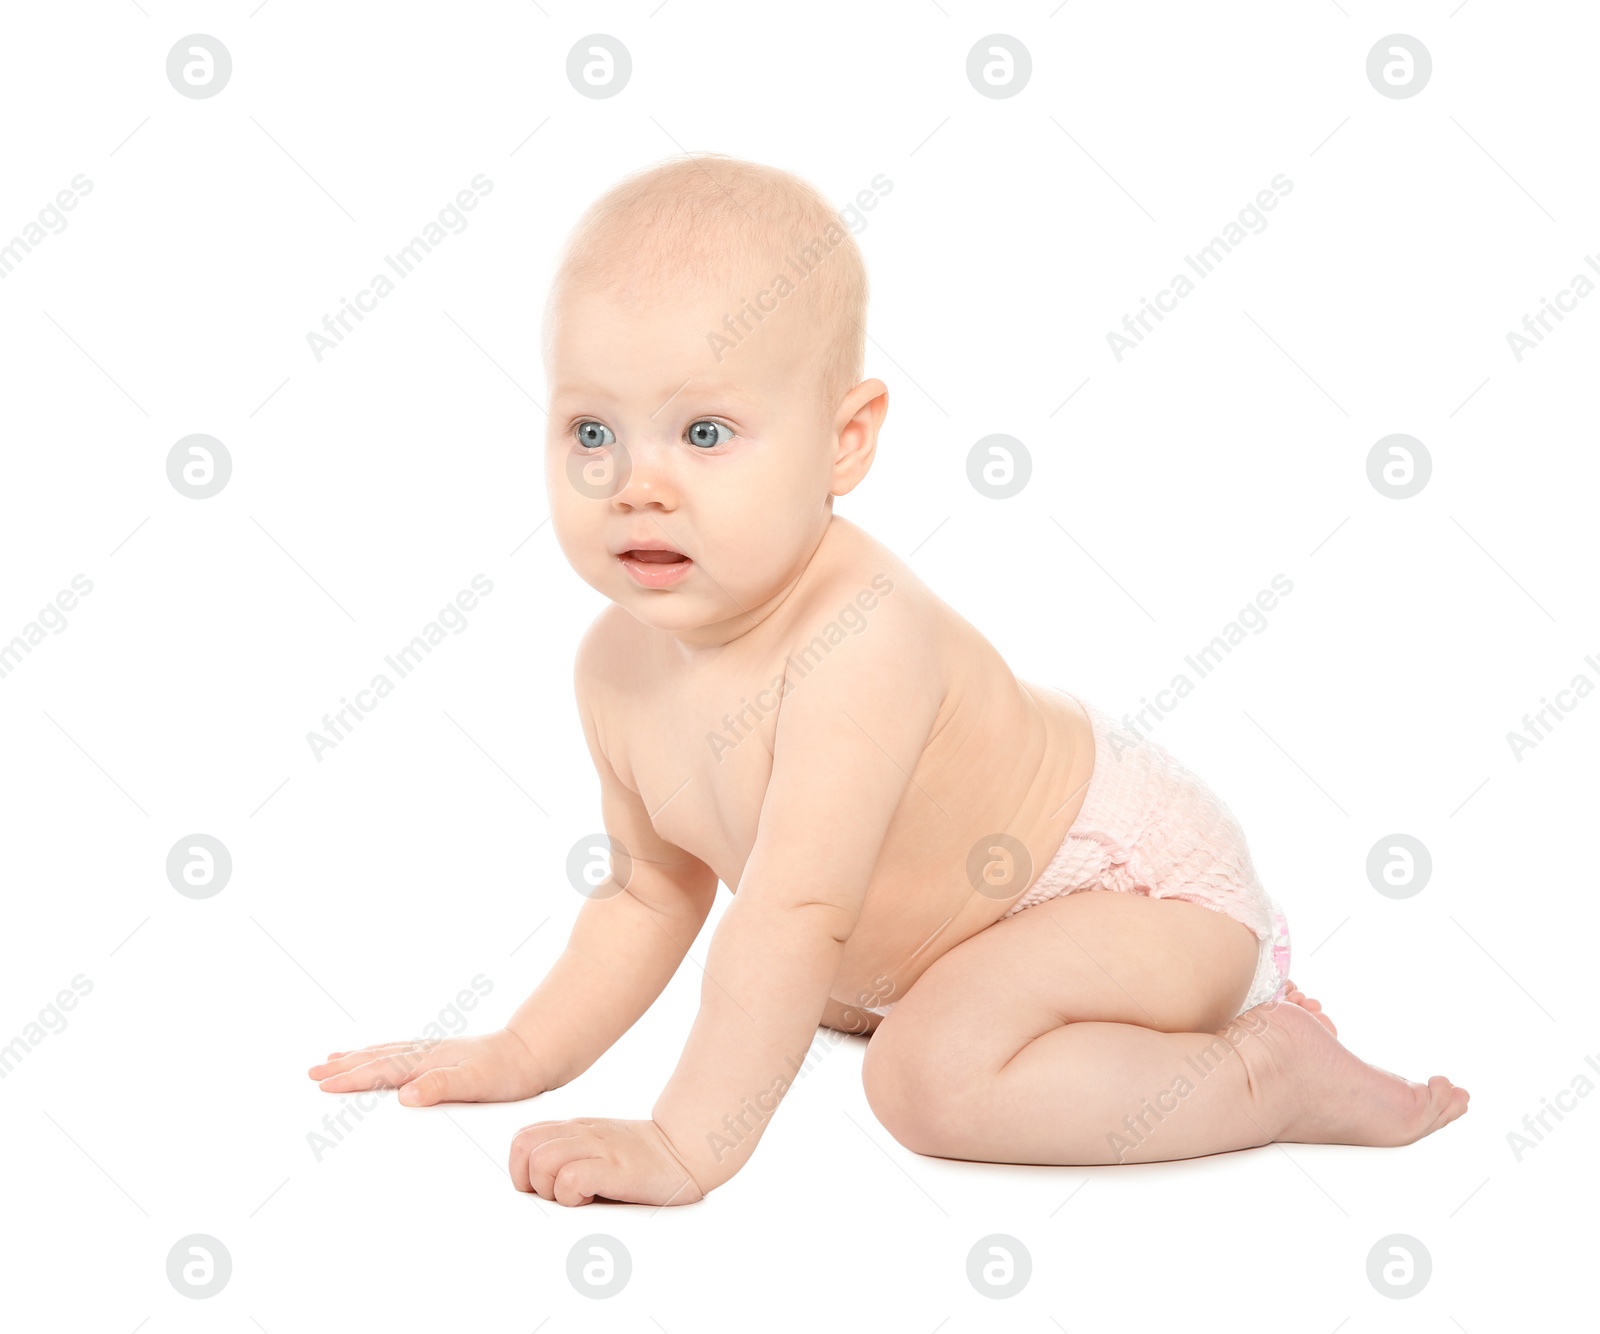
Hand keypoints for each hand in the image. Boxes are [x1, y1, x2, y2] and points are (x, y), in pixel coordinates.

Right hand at [307, 1028, 547, 1105]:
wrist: (536, 1053)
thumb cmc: (508, 1072)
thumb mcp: (476, 1083)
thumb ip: (440, 1086)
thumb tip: (403, 1095)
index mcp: (429, 1061)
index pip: (381, 1070)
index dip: (350, 1078)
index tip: (321, 1084)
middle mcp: (428, 1053)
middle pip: (377, 1057)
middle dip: (344, 1065)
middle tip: (312, 1071)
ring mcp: (436, 1052)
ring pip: (388, 1052)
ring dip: (359, 1057)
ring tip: (335, 1057)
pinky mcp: (446, 1057)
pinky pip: (403, 1054)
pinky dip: (384, 1055)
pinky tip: (385, 1060)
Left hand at [509, 1117, 706, 1206]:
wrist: (685, 1150)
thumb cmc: (641, 1158)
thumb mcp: (598, 1147)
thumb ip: (570, 1154)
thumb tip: (536, 1185)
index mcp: (575, 1129)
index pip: (522, 1139)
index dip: (521, 1169)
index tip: (542, 1188)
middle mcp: (581, 1134)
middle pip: (523, 1147)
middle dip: (530, 1179)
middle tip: (555, 1194)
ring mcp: (597, 1148)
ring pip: (541, 1162)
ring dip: (551, 1188)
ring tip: (575, 1197)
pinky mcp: (613, 1167)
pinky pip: (570, 1179)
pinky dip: (572, 1196)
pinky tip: (590, 1198)